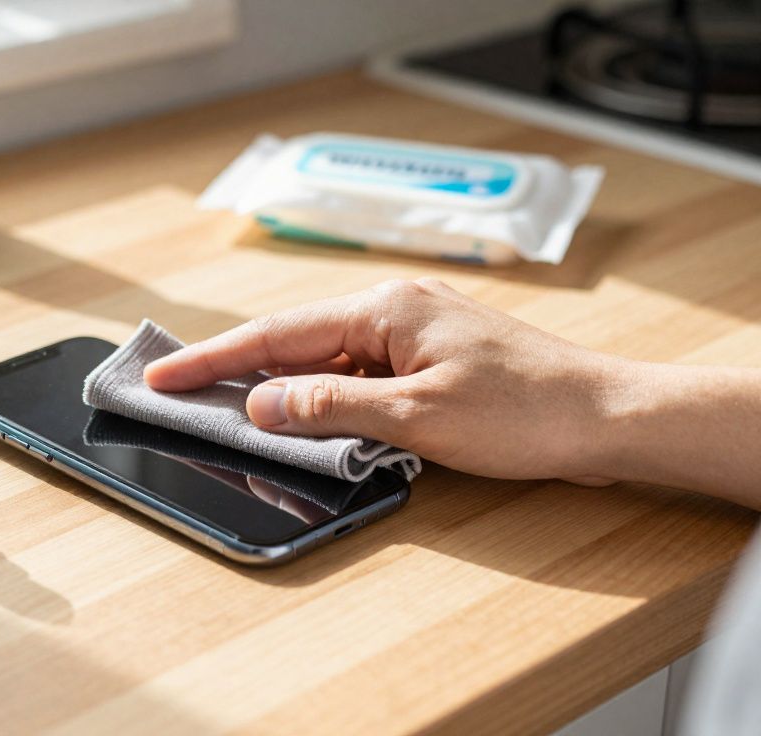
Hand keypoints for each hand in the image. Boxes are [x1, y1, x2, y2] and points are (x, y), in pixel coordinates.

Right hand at [144, 279, 630, 484]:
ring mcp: (413, 332)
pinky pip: (358, 375)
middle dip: (237, 370)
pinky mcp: (429, 359)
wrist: (607, 418)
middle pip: (295, 342)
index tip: (165, 376)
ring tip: (231, 416)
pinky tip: (308, 424)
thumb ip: (330, 406)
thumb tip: (263, 403)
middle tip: (181, 394)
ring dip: (284, 392)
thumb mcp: (415, 416)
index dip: (214, 359)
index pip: (277, 334)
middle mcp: (394, 309)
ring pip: (325, 362)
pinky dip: (326, 401)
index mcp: (384, 307)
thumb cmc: (525, 411)